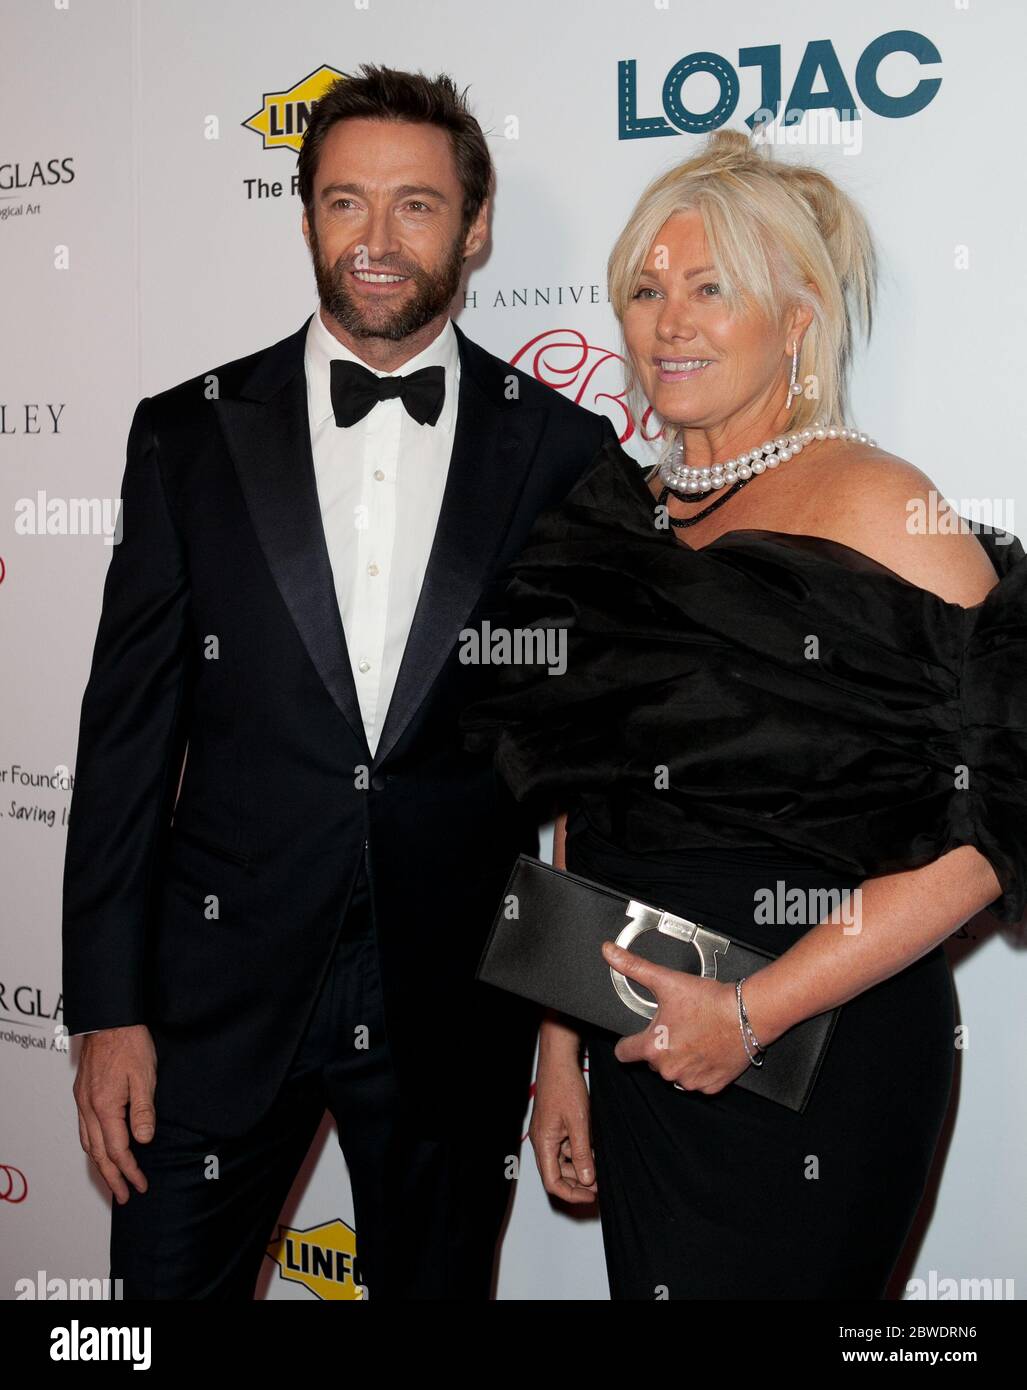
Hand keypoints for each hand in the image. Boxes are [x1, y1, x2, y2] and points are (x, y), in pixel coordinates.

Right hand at [73, 1024, 156, 1202]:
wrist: (109, 1020)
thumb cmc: (129, 1044)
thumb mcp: (145, 1076)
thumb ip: (143, 1110)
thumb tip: (143, 1140)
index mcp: (104, 1106)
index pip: (117, 1149)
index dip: (129, 1170)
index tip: (140, 1185)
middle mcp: (88, 1108)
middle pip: (98, 1153)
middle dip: (111, 1177)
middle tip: (122, 1196)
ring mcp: (82, 1101)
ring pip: (87, 1143)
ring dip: (99, 1165)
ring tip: (111, 1180)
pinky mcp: (82, 1094)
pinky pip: (84, 1129)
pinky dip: (91, 1146)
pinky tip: (98, 1149)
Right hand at [528, 1049, 596, 1204]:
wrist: (559, 1062)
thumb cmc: (564, 1086)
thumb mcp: (579, 1123)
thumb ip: (581, 1153)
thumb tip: (587, 1180)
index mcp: (544, 1144)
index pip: (553, 1182)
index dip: (572, 1194)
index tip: (592, 1195)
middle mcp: (542, 1142)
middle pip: (558, 1174)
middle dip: (579, 1181)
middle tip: (601, 1182)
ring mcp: (548, 1134)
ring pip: (563, 1162)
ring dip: (581, 1166)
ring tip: (600, 1161)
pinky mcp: (554, 1126)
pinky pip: (565, 1147)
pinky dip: (579, 1151)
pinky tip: (593, 1146)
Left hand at [602, 941, 750, 1093]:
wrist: (748, 1013)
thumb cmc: (710, 1001)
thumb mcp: (667, 980)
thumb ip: (634, 967)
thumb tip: (610, 952)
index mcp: (653, 1047)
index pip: (623, 1053)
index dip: (628, 1042)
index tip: (636, 1036)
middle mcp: (669, 1069)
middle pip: (653, 1060)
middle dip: (661, 1045)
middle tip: (677, 1026)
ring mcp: (691, 1080)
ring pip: (675, 1071)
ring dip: (680, 1058)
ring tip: (694, 1036)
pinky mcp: (711, 1086)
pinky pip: (698, 1081)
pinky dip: (701, 1068)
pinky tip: (707, 1049)